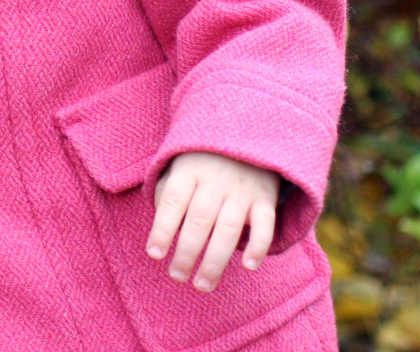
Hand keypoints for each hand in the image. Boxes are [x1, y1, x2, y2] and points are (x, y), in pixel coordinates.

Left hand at [146, 151, 279, 291]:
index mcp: (189, 170)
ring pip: (228, 228)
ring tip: (202, 285)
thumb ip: (168, 191)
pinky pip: (265, 224)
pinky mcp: (265, 197)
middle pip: (199, 219)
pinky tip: (248, 266)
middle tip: (177, 276)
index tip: (154, 254)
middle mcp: (215, 180)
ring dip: (214, 260)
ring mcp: (242, 189)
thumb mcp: (179, 165)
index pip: (172, 201)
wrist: (246, 133)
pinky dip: (258, 245)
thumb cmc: (202, 160)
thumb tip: (162, 229)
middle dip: (187, 252)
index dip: (162, 229)